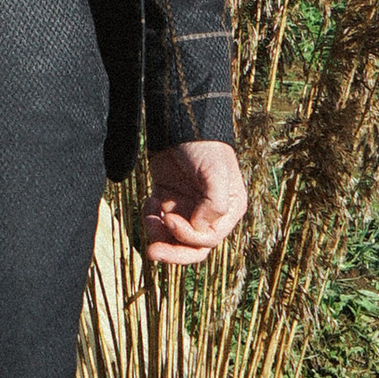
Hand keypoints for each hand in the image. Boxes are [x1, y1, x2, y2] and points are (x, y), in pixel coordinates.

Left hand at [141, 138, 247, 267]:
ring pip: (173, 239)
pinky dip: (150, 217)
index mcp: (228, 210)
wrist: (181, 125)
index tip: (169, 217)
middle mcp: (209, 214)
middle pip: (192, 248)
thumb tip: (199, 229)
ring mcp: (188, 209)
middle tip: (151, 252)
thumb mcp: (216, 173)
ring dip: (158, 234)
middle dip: (172, 253)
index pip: (208, 240)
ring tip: (149, 215)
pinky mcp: (168, 201)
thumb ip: (214, 204)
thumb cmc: (204, 147)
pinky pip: (159, 223)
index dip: (187, 236)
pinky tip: (150, 199)